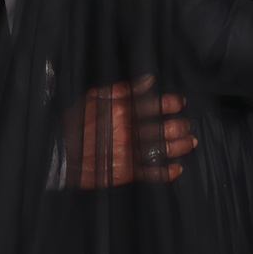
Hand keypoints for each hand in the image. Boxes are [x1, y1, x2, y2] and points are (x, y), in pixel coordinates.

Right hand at [64, 75, 196, 188]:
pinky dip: (167, 172)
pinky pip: (153, 173)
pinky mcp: (127, 172)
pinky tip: (177, 168)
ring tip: (190, 142)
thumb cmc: (78, 120)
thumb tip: (150, 79)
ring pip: (164, 150)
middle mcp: (131, 131)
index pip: (156, 105)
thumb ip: (125, 89)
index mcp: (124, 110)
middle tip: (187, 125)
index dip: (173, 103)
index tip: (182, 102)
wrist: (62, 151)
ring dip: (181, 146)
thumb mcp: (97, 97)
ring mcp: (130, 153)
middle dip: (181, 126)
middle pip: (165, 129)